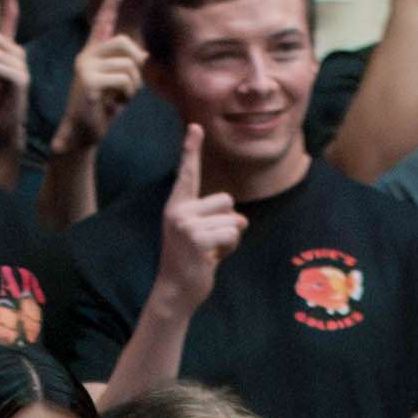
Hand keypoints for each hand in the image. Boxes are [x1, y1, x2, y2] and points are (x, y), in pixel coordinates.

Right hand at [52, 0, 142, 155]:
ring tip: (120, 100)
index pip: (101, 24)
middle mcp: (86, 57)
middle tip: (130, 87)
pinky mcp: (89, 82)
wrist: (81, 135)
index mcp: (91, 55)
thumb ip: (129, 68)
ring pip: (128, 65)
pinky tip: (115, 105)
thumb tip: (146, 57)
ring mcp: (86, 68)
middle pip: (124, 43)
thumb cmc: (101, 111)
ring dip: (133, 86)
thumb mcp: (118, 86)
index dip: (110, 7)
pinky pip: (123, 79)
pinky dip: (127, 94)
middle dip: (136, 64)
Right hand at [153, 125, 242, 306]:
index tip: (195, 126)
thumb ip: (218, 219)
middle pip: (226, 200)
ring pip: (232, 219)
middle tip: (210, 243)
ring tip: (210, 252)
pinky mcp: (197, 239)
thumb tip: (241, 220)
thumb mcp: (202, 234)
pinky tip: (212, 259)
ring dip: (230, 238)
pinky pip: (231, 234)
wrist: (175, 291)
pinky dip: (229, 249)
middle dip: (228, 222)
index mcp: (177, 205)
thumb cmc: (191, 261)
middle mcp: (178, 210)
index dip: (191, 149)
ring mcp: (186, 224)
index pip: (187, 173)